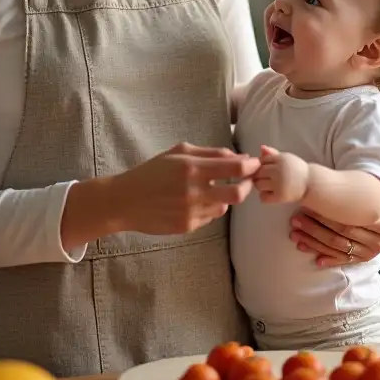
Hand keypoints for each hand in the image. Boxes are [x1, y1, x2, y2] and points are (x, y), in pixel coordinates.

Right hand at [110, 142, 257, 235]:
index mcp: (192, 168)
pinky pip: (210, 217)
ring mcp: (191, 212)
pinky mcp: (187, 227)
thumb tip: (239, 157)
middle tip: (245, 181)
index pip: (235, 169)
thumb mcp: (178, 152)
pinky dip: (209, 208)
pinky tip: (194, 202)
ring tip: (210, 190)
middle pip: (238, 194)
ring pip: (224, 207)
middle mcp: (194, 191)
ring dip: (224, 198)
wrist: (125, 201)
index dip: (251, 166)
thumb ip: (210, 153)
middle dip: (247, 186)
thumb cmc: (152, 172)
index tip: (254, 164)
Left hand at [253, 144, 308, 202]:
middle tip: (268, 179)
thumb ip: (273, 153)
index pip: (262, 161)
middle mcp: (279, 170)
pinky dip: (264, 197)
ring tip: (270, 186)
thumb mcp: (286, 158)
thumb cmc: (296, 170)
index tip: (270, 169)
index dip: (263, 165)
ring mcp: (279, 184)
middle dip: (260, 175)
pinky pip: (263, 197)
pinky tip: (270, 194)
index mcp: (281, 159)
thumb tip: (261, 147)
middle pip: (258, 172)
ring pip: (258, 185)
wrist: (311, 183)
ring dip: (261, 186)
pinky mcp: (280, 196)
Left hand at [289, 180, 379, 266]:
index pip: (353, 221)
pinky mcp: (362, 258)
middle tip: (295, 218)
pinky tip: (309, 254)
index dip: (330, 215)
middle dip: (316, 227)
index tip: (310, 206)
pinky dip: (325, 257)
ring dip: (314, 241)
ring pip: (338, 248)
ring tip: (295, 232)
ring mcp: (369, 252)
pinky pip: (342, 259)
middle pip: (341, 235)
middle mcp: (379, 242)